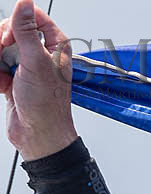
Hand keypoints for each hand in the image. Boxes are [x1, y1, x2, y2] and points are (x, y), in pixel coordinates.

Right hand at [1, 0, 77, 160]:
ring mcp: (27, 64)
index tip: (10, 38)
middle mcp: (43, 52)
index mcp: (56, 44)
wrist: (38, 135)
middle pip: (11, 30)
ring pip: (0, 47)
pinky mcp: (14, 75)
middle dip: (3, 46)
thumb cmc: (46, 104)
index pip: (32, 16)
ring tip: (7, 79)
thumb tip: (25, 3)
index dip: (16, 24)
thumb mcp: (35, 62)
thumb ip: (27, 31)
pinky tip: (4, 87)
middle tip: (8, 62)